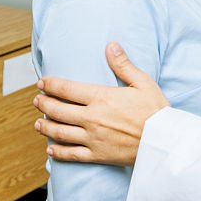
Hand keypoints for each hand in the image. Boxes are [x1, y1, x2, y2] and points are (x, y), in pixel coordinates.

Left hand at [34, 43, 168, 165]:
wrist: (164, 141)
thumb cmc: (156, 110)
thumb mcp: (143, 82)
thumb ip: (123, 65)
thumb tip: (111, 45)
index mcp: (102, 98)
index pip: (67, 89)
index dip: (51, 85)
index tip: (42, 83)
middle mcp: (92, 118)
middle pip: (58, 110)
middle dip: (44, 104)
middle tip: (37, 101)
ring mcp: (93, 138)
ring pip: (60, 132)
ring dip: (45, 127)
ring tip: (38, 123)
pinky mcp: (97, 155)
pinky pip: (72, 154)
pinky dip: (58, 152)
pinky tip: (51, 149)